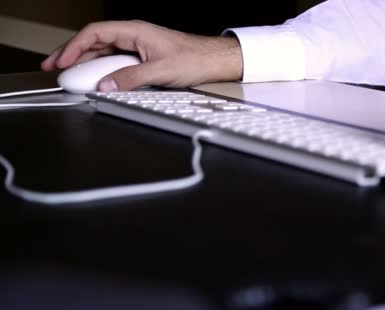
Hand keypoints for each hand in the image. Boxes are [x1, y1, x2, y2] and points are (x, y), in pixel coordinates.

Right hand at [41, 20, 242, 90]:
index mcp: (135, 31)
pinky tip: (94, 79)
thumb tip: (107, 86)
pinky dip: (101, 70)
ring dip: (85, 63)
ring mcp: (136, 47)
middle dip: (71, 54)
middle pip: (94, 42)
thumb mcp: (161, 71)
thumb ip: (132, 78)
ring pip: (103, 52)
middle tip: (54, 67)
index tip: (62, 61)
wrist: (213, 61)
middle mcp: (133, 36)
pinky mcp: (142, 58)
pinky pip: (115, 61)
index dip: (74, 47)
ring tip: (69, 75)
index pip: (95, 33)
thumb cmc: (195, 59)